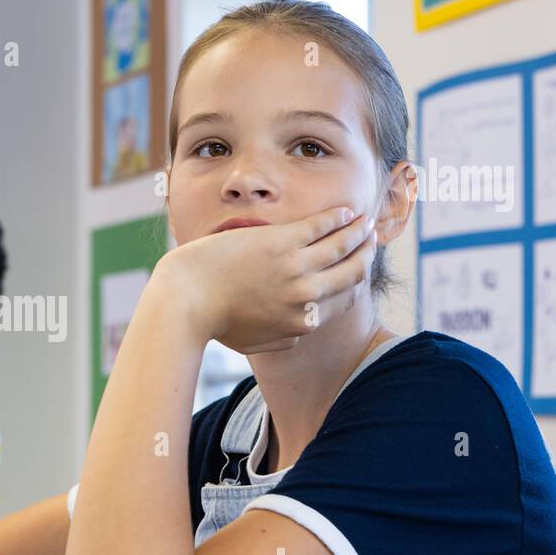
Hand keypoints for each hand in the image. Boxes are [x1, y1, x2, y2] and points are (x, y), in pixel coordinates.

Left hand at [152, 206, 375, 353]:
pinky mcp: (281, 242)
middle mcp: (306, 296)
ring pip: (342, 245)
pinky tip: (344, 211)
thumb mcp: (253, 343)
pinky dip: (337, 218)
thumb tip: (300, 331)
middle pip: (351, 272)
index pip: (343, 300)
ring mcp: (296, 267)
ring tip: (364, 221)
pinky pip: (320, 226)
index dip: (356, 282)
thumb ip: (282, 339)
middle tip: (370, 239)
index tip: (360, 268)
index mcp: (302, 322)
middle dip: (365, 254)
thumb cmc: (212, 322)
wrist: (185, 302)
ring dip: (358, 231)